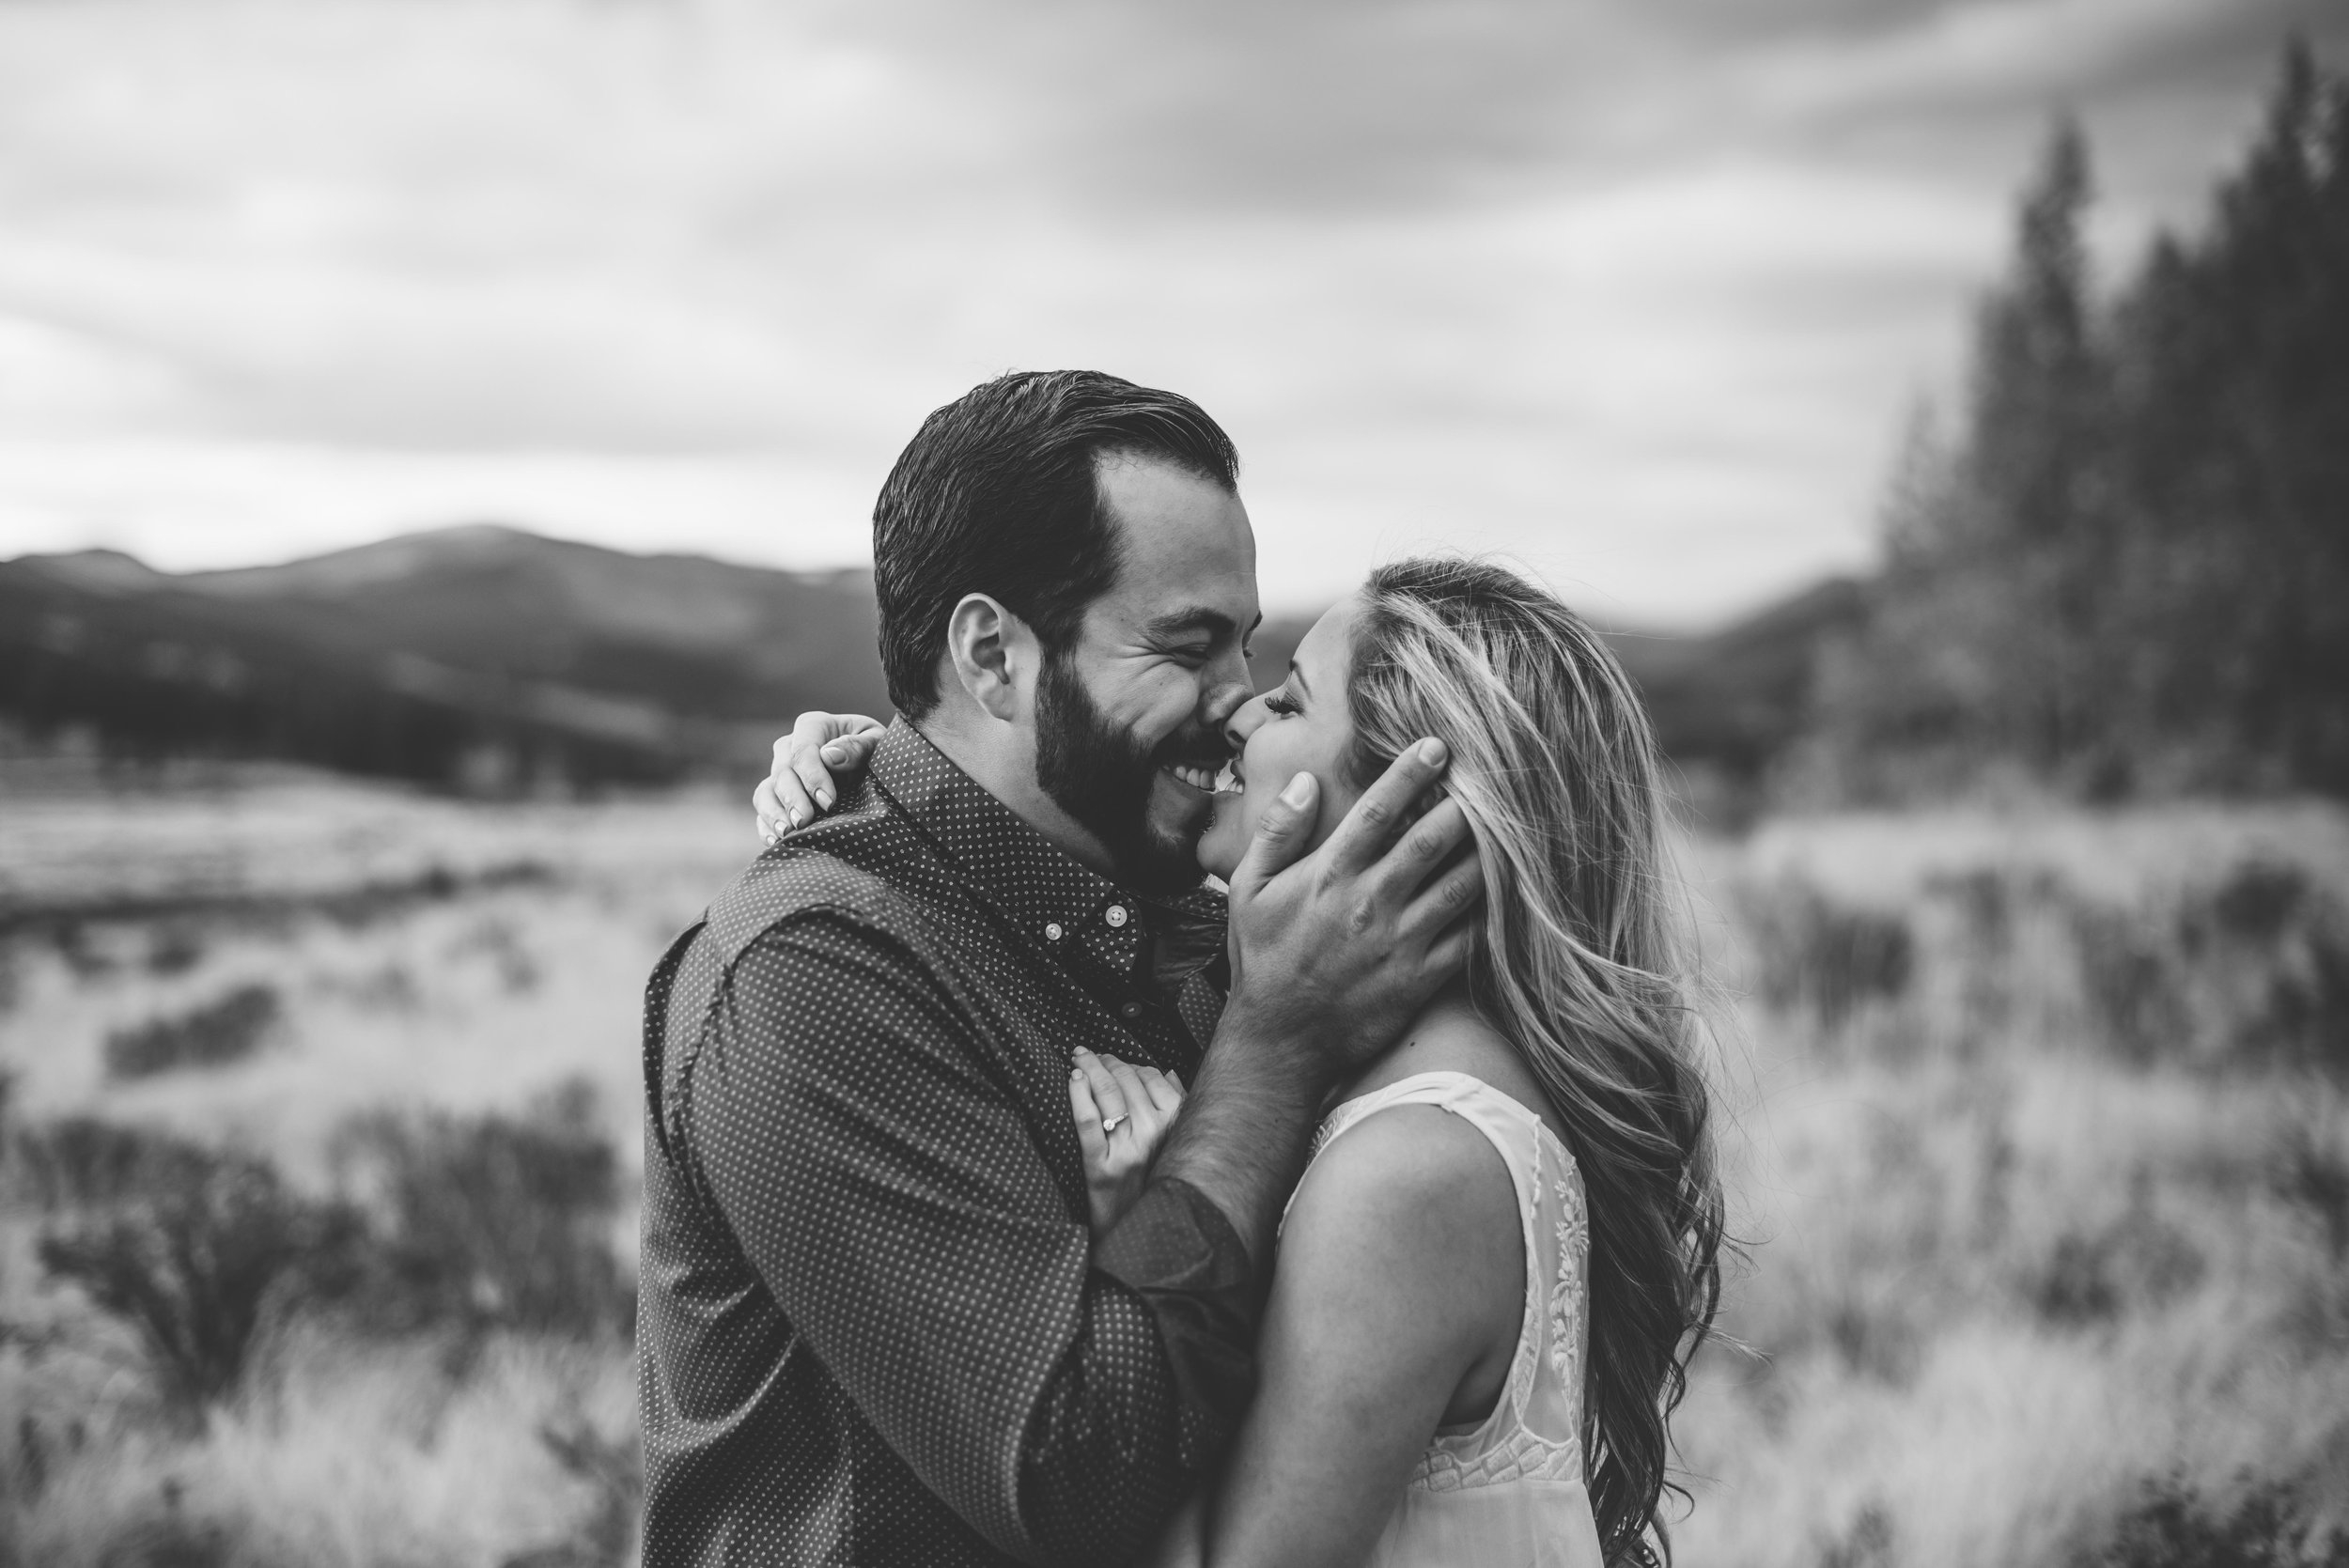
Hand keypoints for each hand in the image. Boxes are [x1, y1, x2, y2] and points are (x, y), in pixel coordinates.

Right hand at [753, 712, 886, 845]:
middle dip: (792, 798)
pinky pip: (763, 812)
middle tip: (804, 820)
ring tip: (787, 833)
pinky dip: (766, 827)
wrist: (873, 771)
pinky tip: (777, 841)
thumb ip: (858, 746)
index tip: (828, 801)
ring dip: (773, 813)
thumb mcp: (877, 742)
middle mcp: (789, 748)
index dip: (812, 775)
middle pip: (782, 771)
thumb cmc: (876, 752)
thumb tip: (830, 756)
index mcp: (813, 727)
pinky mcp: (776, 798)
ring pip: (765, 791)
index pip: (803, 749)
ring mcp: (780, 774)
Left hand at [1067, 1047, 1185, 1238]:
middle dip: (1106, 1061)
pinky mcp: (1100, 1166)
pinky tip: (1073, 1079)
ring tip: (1078, 1058)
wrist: (1130, 1226)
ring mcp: (1127, 1150)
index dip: (1130, 1062)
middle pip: (1127, 1080)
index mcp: (1174, 1125)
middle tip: (1088, 1054)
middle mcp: (1154, 1135)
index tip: (1113, 1058)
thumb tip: (1169, 1073)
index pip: (1152, 1077)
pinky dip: (1079, 1095)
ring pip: (1108, 1094)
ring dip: (1090, 1068)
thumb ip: (1175, 1107)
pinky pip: (1088, 1121)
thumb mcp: (1171, 1144)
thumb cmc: (1149, 1180)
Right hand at [1222, 740, 1483, 1082]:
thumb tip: (1307, 782)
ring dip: (1488, 851)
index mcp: (1329, 875)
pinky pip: (1469, 938)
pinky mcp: (1420, 979)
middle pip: (1431, 839)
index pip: (1377, 811)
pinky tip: (1509, 888)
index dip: (1410, 773)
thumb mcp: (1248, 890)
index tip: (1438, 745)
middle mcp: (1369, 902)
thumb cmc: (1262, 961)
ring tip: (1511, 823)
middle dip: (1465, 803)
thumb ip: (1277, 831)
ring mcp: (1399, 942)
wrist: (1280, 1043)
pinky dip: (1492, 910)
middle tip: (1492, 776)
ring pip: (1460, 884)